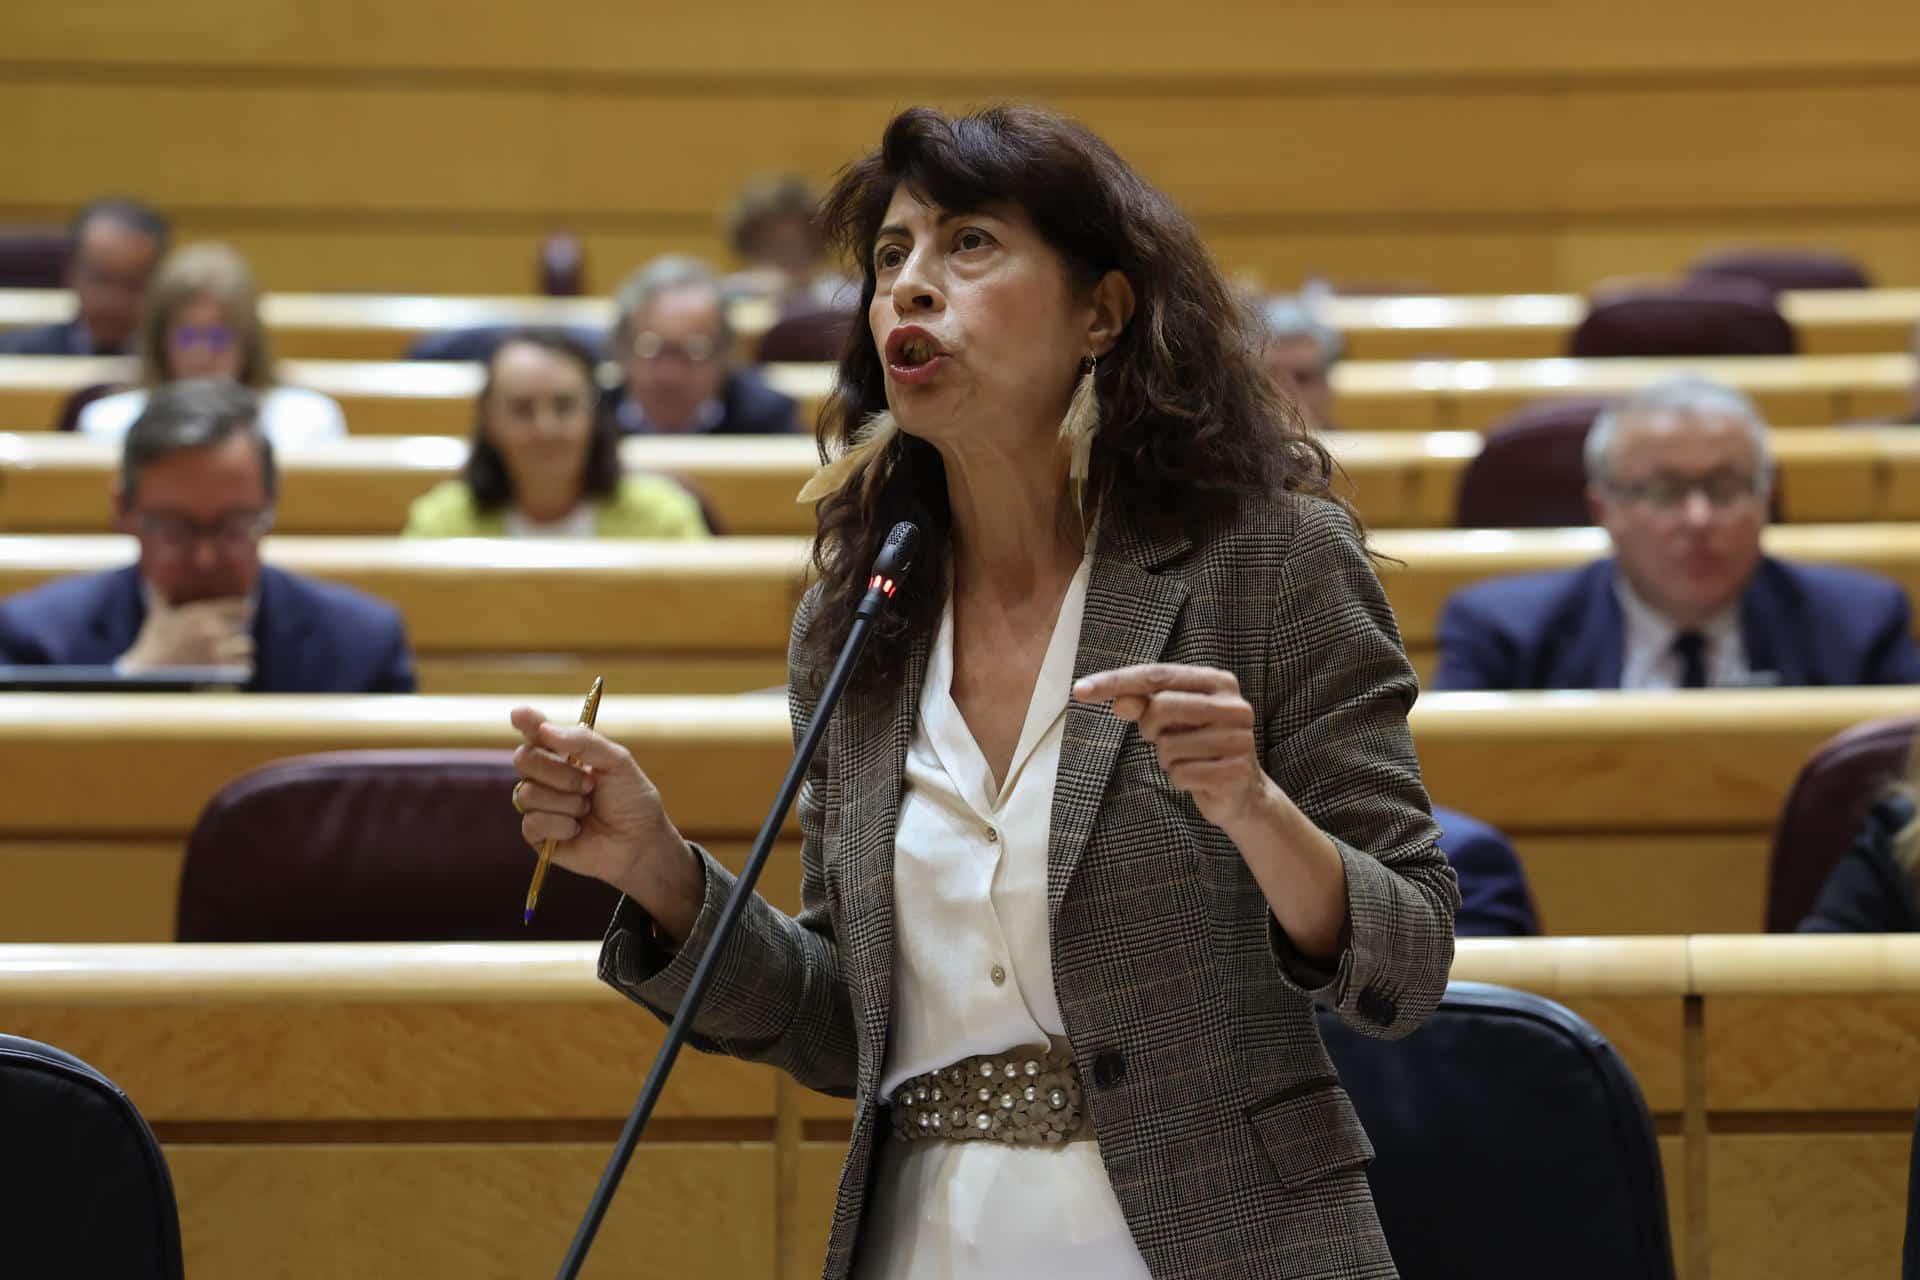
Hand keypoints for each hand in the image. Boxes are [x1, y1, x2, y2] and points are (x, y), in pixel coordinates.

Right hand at [120, 598, 252, 671]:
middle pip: (241, 628)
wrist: (149, 675)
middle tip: (233, 639)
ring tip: (238, 653)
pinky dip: (244, 666)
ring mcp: (218, 650)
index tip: (248, 610)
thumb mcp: (158, 618)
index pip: (236, 606)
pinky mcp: (221, 669)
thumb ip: (160, 598)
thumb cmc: (153, 645)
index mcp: (200, 614)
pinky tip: (238, 667)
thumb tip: (151, 581)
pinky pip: (246, 665)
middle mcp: (212, 630)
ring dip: (242, 650)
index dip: (243, 608)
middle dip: (235, 635)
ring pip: (247, 646)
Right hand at [508, 706, 701, 936]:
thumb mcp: (617, 762)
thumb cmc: (632, 800)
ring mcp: (540, 805)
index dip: (526, 722)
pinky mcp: (538, 835)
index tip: (519, 714)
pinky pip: (532, 822)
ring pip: (528, 793)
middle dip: (558, 772)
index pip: (537, 732)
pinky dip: (561, 824)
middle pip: (523, 759)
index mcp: (564, 754)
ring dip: (566, 801)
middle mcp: (547, 776)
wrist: (640, 841)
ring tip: (587, 808)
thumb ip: (584, 742)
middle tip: (589, 784)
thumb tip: (546, 729)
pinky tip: (578, 829)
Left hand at [1072, 663, 1274, 830]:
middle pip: (1162, 706)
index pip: (1156, 674)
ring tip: (1187, 759)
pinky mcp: (1236, 772)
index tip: (1079, 689)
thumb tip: (1119, 701)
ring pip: (1169, 746)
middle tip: (1161, 738)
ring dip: (1166, 759)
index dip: (1115, 681)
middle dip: (1150, 728)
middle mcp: (1234, 705)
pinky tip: (1197, 779)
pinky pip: (1182, 775)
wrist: (1241, 791)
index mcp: (1218, 682)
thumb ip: (1143, 705)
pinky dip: (1179, 779)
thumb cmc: (1198, 746)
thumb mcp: (1168, 722)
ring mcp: (1240, 739)